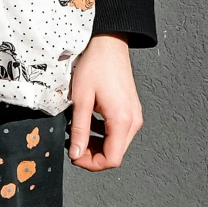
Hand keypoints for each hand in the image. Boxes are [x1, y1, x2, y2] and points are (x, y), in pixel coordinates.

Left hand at [68, 33, 142, 169]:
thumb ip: (80, 130)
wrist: (109, 42)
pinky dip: (103, 133)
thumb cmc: (95, 64)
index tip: (74, 156)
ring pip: (117, 143)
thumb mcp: (81, 98)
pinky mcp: (131, 109)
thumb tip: (76, 154)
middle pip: (115, 153)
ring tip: (78, 133)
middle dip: (93, 155)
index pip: (112, 159)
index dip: (91, 163)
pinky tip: (89, 122)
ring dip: (97, 144)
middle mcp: (133, 121)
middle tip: (73, 145)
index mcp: (122, 120)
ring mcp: (134, 115)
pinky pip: (119, 131)